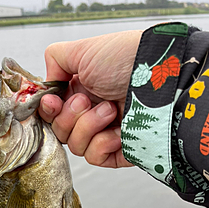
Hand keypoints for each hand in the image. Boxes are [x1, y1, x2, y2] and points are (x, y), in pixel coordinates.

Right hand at [38, 31, 141, 167]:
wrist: (161, 77)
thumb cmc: (126, 59)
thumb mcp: (83, 50)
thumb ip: (56, 60)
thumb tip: (47, 84)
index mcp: (81, 90)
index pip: (52, 112)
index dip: (49, 110)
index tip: (54, 101)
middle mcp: (91, 113)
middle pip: (60, 131)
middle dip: (70, 116)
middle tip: (88, 99)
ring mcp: (105, 133)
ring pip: (76, 146)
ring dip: (89, 126)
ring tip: (110, 110)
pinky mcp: (119, 152)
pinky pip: (95, 158)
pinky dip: (103, 144)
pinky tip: (118, 130)